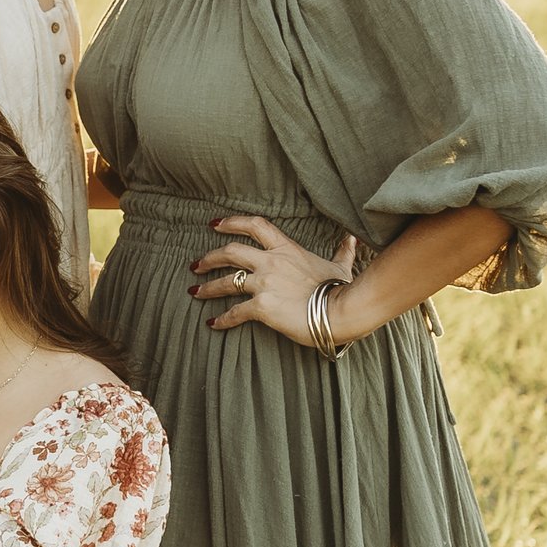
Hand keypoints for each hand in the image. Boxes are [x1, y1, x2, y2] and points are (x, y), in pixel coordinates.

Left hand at [191, 212, 355, 346]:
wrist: (342, 311)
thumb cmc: (342, 289)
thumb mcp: (341, 265)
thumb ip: (342, 250)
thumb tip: (351, 237)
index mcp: (286, 249)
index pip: (254, 226)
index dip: (232, 222)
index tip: (215, 224)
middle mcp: (271, 262)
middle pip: (231, 252)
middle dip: (210, 257)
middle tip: (196, 264)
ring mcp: (264, 283)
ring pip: (227, 281)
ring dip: (208, 287)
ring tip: (195, 292)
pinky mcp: (262, 307)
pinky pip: (235, 312)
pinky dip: (222, 319)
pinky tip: (212, 324)